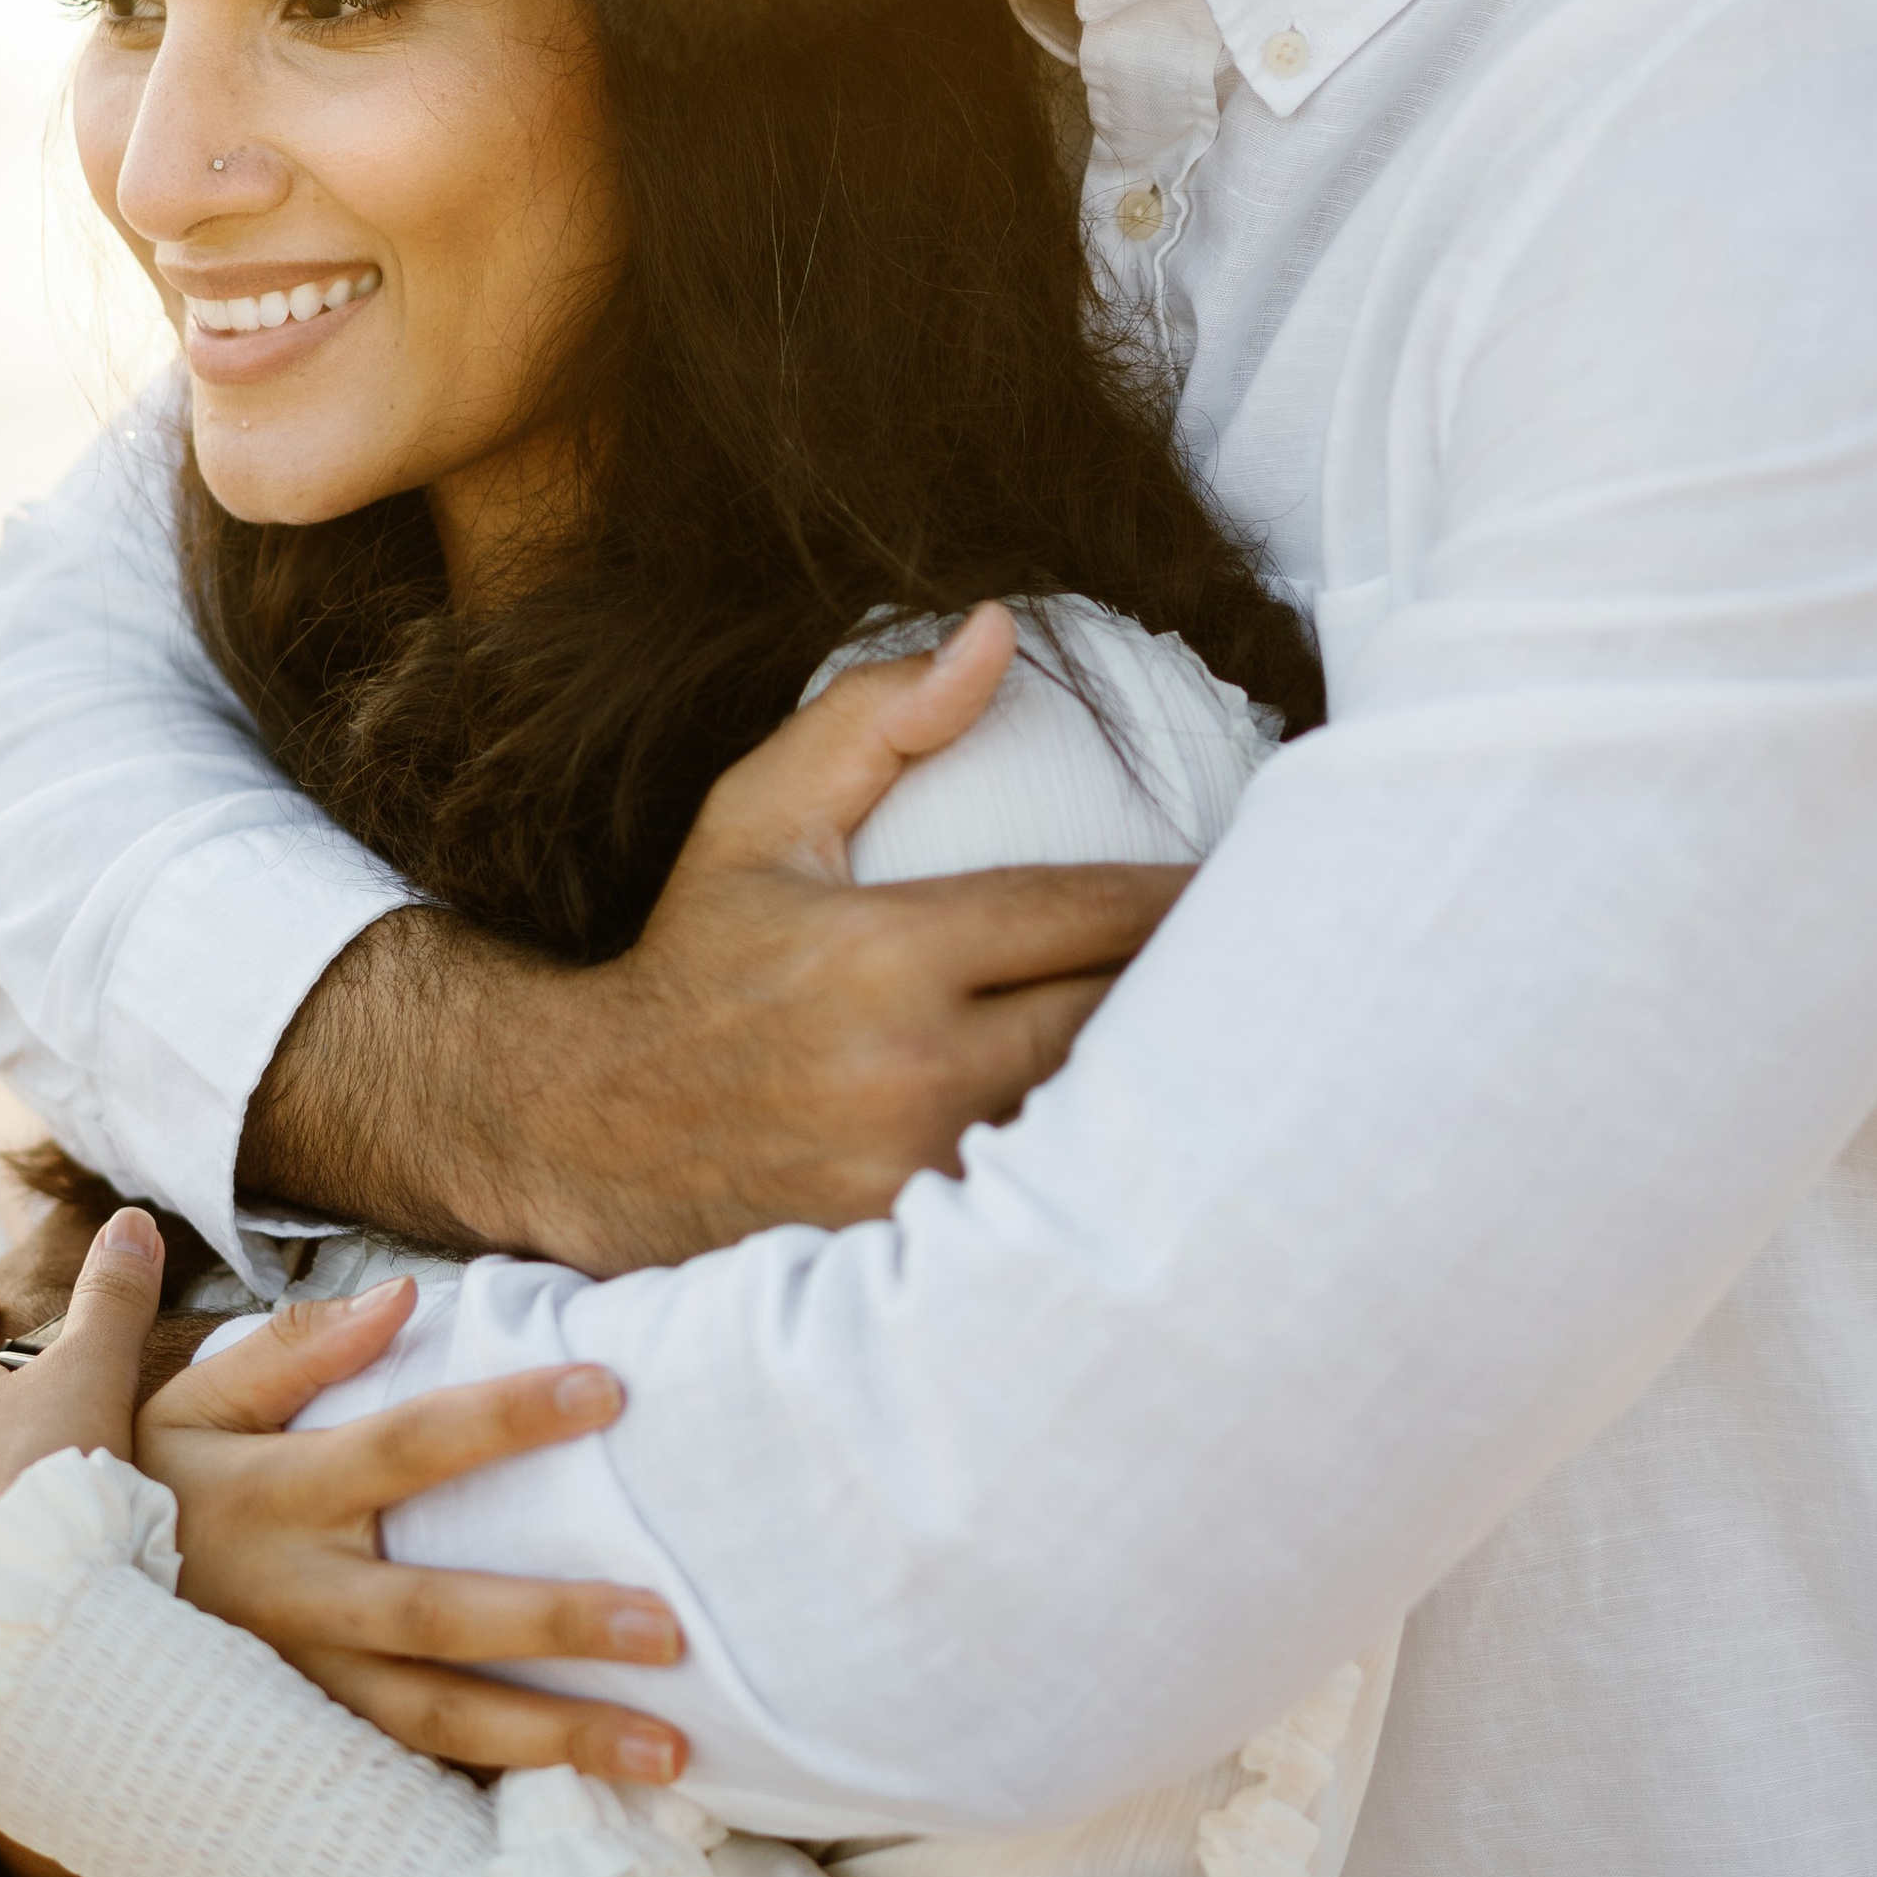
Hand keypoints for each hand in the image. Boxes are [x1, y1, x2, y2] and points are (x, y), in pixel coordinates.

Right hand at [136, 1285, 689, 1783]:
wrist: (41, 1624)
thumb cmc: (142, 1489)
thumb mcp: (190, 1402)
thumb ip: (296, 1348)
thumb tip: (403, 1294)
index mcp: (278, 1495)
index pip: (410, 1445)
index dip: (506, 1417)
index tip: (609, 1388)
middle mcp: (299, 1599)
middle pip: (442, 1614)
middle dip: (557, 1623)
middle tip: (670, 1625)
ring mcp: (306, 1689)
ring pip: (442, 1721)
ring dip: (557, 1741)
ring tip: (670, 1755)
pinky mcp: (311, 1750)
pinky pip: (415, 1777)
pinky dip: (502, 1796)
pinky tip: (593, 1807)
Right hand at [251, 605, 1193, 1270]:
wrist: (593, 1132)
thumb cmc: (694, 956)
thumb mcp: (759, 817)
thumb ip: (878, 719)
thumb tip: (999, 629)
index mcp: (882, 951)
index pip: (1084, 913)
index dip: (1185, 896)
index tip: (1251, 877)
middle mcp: (906, 1067)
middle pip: (1115, 1020)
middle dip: (1200, 988)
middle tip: (1283, 957)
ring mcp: (915, 1172)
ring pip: (1095, 1119)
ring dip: (1164, 1082)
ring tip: (1245, 1047)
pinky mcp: (916, 1247)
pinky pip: (1046, 1195)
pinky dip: (1099, 1163)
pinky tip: (1158, 1142)